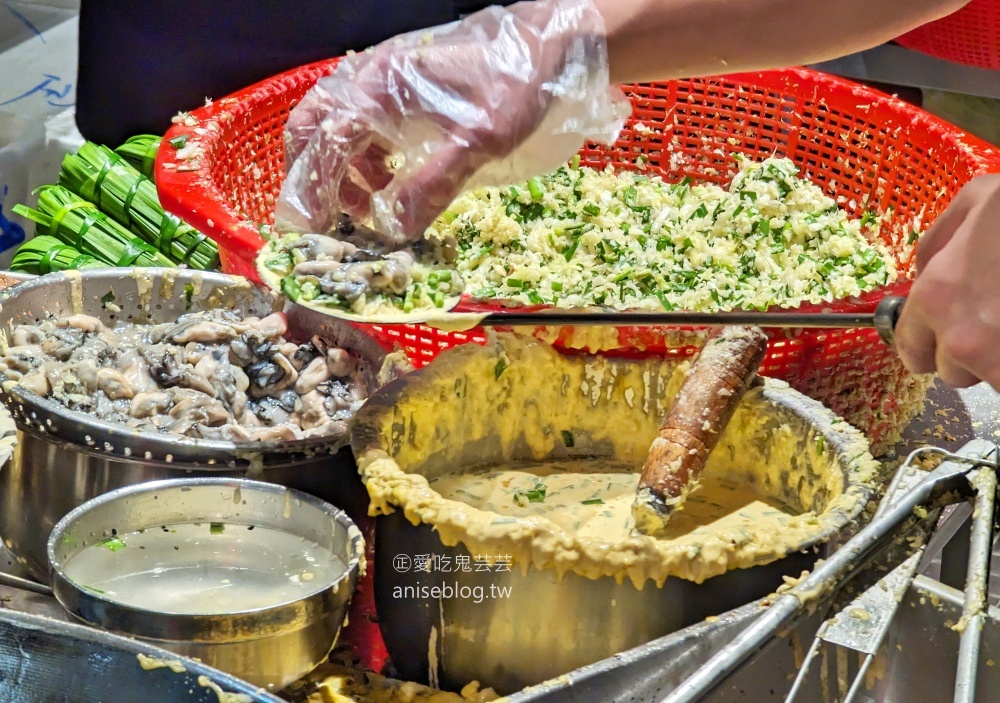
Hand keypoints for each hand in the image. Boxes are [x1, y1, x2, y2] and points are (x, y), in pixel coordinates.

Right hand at [274, 0, 628, 245]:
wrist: (548, 44)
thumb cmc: (517, 84)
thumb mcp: (483, 138)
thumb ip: (438, 182)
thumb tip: (397, 229)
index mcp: (383, 86)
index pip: (326, 139)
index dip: (313, 187)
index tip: (312, 228)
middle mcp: (372, 77)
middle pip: (313, 125)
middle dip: (311, 174)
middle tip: (327, 218)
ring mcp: (384, 79)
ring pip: (334, 125)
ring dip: (339, 169)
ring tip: (368, 205)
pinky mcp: (400, 89)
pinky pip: (362, 123)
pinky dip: (362, 157)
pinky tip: (389, 179)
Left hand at [894, 174, 999, 388]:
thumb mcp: (974, 201)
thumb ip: (937, 246)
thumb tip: (924, 275)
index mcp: (937, 297)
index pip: (911, 351)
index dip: (928, 344)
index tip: (945, 337)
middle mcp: (963, 338)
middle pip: (953, 374)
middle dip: (971, 355)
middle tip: (998, 321)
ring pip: (993, 381)